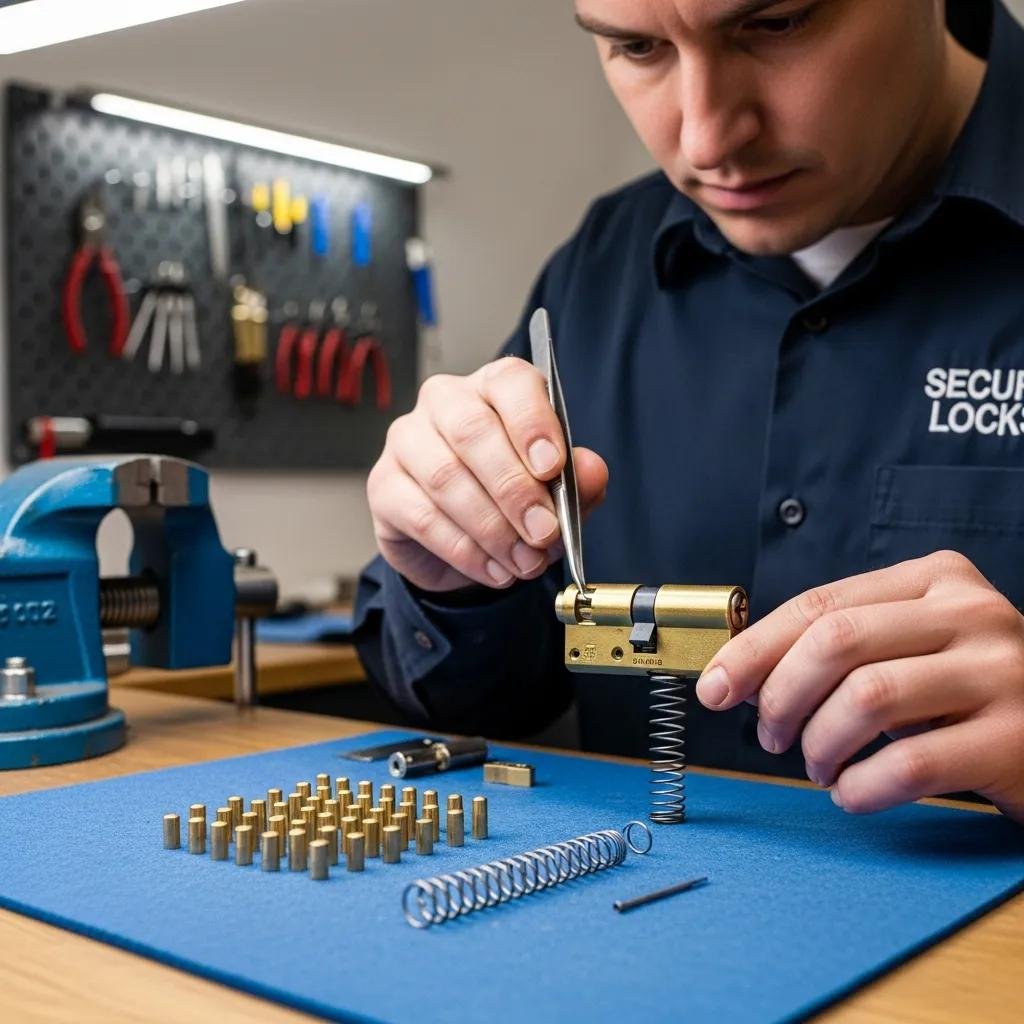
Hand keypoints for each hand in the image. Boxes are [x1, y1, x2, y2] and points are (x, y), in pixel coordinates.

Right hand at [367, 356, 607, 591]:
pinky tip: (496, 570)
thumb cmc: (512, 500)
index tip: (552, 466)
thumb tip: (592, 471)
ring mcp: (407, 441)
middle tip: (545, 532)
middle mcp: (445, 402)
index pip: (509, 382)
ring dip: (493, 528)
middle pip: (472, 431)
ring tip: (526, 562)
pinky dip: (466, 551)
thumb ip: (579, 480)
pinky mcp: (384, 486)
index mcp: (494, 388)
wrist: (463, 546)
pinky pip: (423, 517)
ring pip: (446, 478)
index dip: (532, 422)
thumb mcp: (557, 492)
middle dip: (514, 489)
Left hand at [695, 551, 1023, 821]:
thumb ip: (845, 645)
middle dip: (780, 695)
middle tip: (768, 735)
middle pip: (836, 642)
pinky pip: (909, 765)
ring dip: (819, 743)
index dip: (753, 649)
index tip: (715, 686)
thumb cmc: (973, 691)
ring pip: (866, 698)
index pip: (819, 606)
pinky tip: (854, 792)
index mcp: (934, 580)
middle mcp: (970, 614)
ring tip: (819, 765)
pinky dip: (861, 787)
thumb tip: (741, 672)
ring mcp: (1001, 673)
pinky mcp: (1016, 740)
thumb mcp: (915, 646)